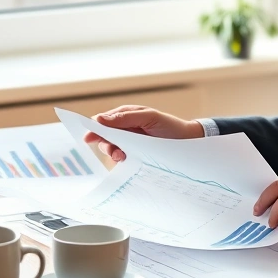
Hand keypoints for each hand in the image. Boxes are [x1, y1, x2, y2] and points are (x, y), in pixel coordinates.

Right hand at [85, 105, 203, 161]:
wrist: (189, 142)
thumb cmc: (170, 126)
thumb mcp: (149, 117)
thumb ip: (125, 118)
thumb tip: (98, 119)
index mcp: (126, 116)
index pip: (103, 121)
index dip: (93, 129)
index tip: (88, 138)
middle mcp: (125, 129)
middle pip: (104, 137)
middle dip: (106, 145)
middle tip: (115, 153)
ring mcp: (129, 143)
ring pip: (111, 149)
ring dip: (113, 153)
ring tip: (123, 157)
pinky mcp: (135, 156)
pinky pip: (121, 159)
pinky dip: (121, 161)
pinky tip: (128, 162)